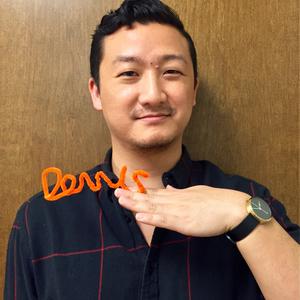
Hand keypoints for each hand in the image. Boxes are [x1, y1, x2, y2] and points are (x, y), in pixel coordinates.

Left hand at [114, 185, 249, 236]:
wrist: (231, 207)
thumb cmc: (216, 201)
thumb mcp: (195, 192)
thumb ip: (180, 192)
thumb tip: (169, 188)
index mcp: (177, 195)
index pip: (154, 193)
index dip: (139, 191)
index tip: (126, 189)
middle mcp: (174, 200)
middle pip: (150, 198)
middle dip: (132, 196)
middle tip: (116, 192)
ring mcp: (177, 210)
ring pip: (153, 207)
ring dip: (135, 204)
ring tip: (121, 200)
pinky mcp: (183, 222)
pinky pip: (164, 220)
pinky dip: (151, 217)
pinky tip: (139, 216)